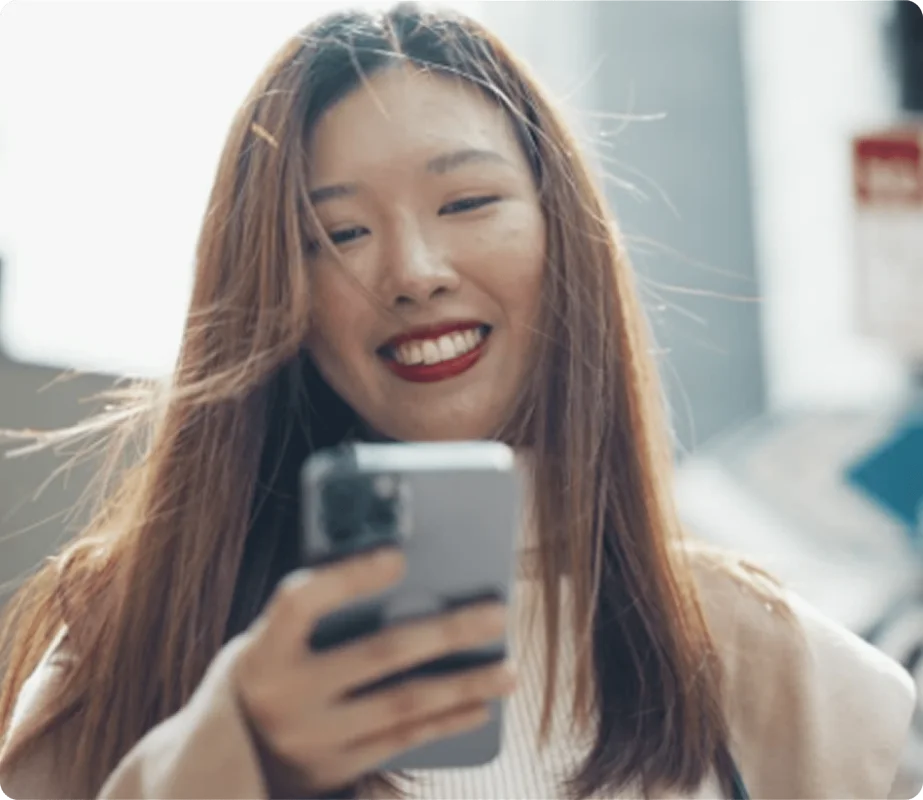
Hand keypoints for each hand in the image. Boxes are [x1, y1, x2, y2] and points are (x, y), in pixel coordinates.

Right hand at [232, 548, 515, 797]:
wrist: (223, 761)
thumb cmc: (270, 672)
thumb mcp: (274, 641)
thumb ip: (322, 615)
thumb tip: (408, 579)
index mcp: (262, 649)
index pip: (300, 603)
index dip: (348, 576)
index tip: (399, 555)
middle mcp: (285, 696)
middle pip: (378, 654)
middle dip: (445, 631)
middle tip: (497, 611)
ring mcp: (312, 739)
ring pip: (403, 704)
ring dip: (464, 684)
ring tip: (510, 668)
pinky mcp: (335, 769)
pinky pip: (403, 741)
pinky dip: (445, 721)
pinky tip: (480, 705)